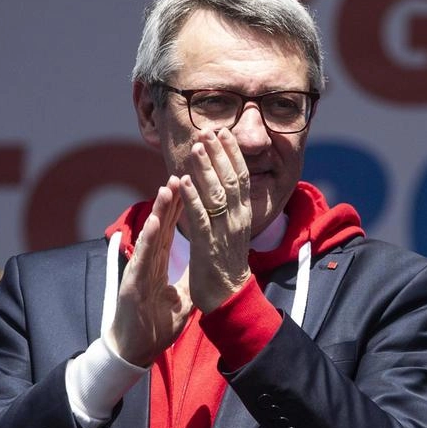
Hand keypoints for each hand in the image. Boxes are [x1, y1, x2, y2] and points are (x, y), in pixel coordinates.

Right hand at [106, 180, 191, 366]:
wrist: (137, 350)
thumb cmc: (155, 325)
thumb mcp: (182, 301)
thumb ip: (189, 282)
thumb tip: (204, 270)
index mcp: (159, 266)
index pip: (172, 232)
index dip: (180, 211)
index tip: (189, 188)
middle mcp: (148, 263)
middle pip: (162, 227)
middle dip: (171, 201)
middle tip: (180, 174)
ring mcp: (139, 271)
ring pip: (152, 236)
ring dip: (159, 212)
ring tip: (167, 187)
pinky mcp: (133, 284)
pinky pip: (143, 258)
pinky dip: (149, 240)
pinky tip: (156, 222)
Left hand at [179, 128, 253, 311]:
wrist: (228, 296)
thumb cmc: (225, 263)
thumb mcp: (231, 230)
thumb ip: (228, 207)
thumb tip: (222, 185)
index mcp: (243, 214)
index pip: (242, 177)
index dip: (232, 154)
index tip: (223, 132)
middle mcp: (237, 219)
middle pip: (231, 180)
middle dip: (220, 154)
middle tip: (208, 131)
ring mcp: (224, 232)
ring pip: (217, 195)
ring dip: (206, 169)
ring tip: (196, 147)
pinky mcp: (208, 246)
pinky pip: (200, 218)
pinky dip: (192, 198)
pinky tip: (183, 180)